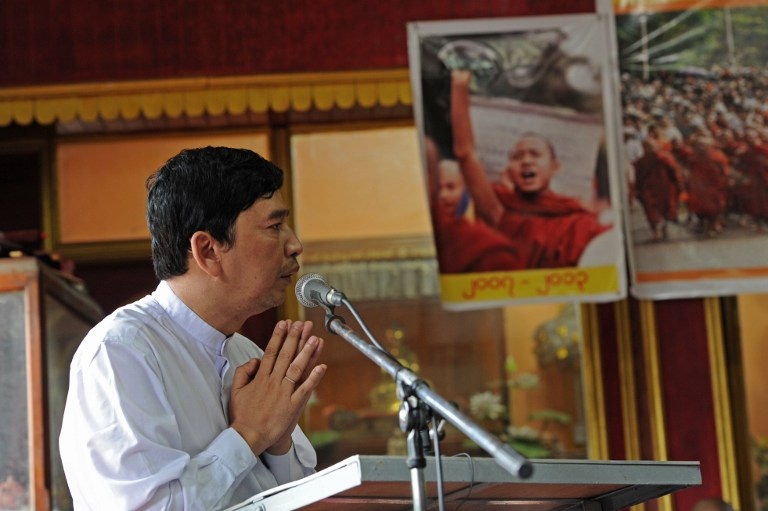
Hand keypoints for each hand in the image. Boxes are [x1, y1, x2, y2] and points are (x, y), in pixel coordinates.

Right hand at [229, 320, 325, 455]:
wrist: (248, 437)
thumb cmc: (242, 415)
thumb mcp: (236, 391)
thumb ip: (243, 372)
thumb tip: (255, 359)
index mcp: (260, 378)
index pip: (271, 352)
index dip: (278, 336)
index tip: (284, 323)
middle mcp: (273, 382)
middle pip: (285, 356)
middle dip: (294, 338)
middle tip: (302, 324)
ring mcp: (283, 393)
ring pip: (296, 368)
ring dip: (306, 352)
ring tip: (315, 338)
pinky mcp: (292, 406)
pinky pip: (305, 389)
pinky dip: (314, 377)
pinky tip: (323, 366)